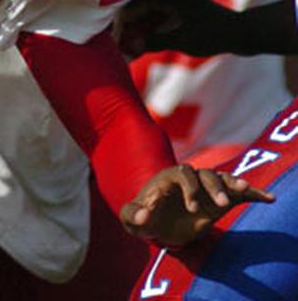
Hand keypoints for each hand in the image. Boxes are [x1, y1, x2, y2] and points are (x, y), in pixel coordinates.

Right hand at [115, 0, 235, 56]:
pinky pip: (169, 6)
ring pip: (160, 0)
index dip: (127, 13)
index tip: (116, 24)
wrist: (244, 33)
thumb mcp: (180, 40)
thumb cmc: (212, 35)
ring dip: (147, 10)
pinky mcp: (195, 7)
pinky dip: (158, 14)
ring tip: (136, 23)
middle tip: (123, 22)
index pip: (142, 0)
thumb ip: (153, 41)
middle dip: (135, 9)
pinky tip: (157, 24)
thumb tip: (128, 45)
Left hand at [120, 164, 274, 247]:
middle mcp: (190, 179)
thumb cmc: (144, 219)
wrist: (160, 226)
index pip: (182, 173)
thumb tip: (144, 213)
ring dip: (233, 184)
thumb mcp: (132, 220)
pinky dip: (253, 193)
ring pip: (222, 179)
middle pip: (205, 174)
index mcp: (169, 178)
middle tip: (218, 204)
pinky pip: (238, 192)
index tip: (191, 207)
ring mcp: (206, 188)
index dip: (189, 187)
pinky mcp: (220, 199)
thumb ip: (133, 215)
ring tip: (245, 190)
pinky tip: (268, 198)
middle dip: (212, 186)